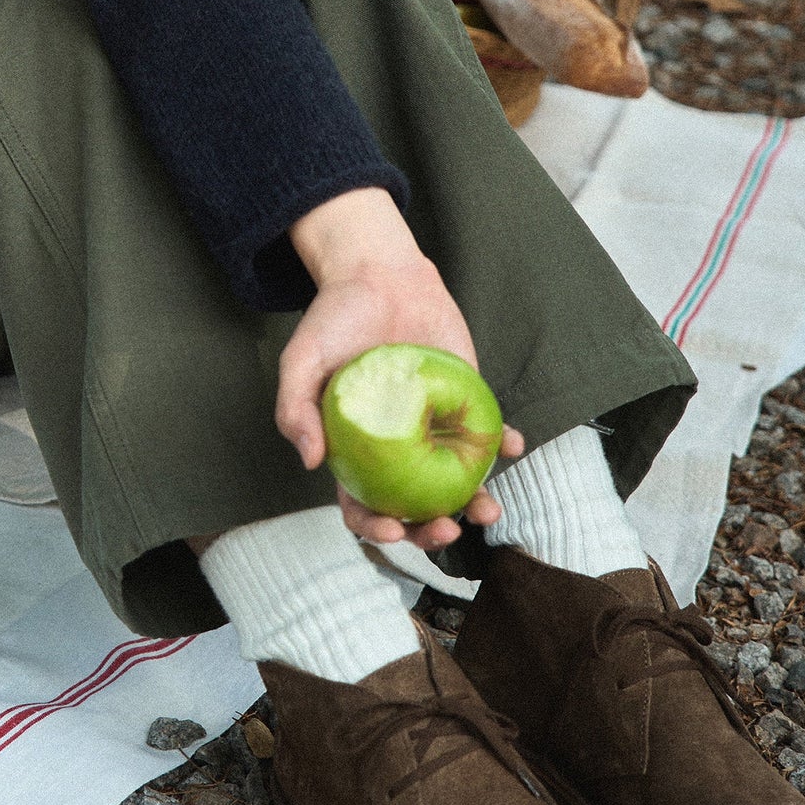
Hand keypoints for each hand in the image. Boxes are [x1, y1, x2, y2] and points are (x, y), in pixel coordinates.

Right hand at [275, 188, 523, 550]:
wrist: (377, 273)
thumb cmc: (333, 318)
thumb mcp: (300, 359)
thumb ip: (295, 408)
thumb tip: (311, 460)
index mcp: (354, 448)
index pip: (362, 504)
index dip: (375, 528)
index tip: (390, 530)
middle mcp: (396, 446)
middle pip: (414, 506)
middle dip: (431, 531)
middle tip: (448, 529)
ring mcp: (432, 425)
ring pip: (455, 479)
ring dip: (475, 501)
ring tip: (488, 509)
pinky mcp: (462, 398)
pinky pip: (485, 431)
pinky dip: (501, 443)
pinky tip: (510, 445)